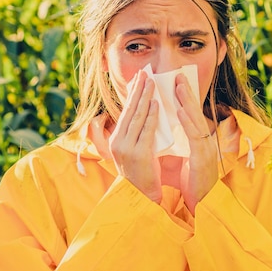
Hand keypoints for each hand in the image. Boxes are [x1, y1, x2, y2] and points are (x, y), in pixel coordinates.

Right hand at [109, 70, 161, 202]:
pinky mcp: (138, 154)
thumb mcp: (133, 151)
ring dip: (145, 98)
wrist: (140, 197)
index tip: (138, 78)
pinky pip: (146, 130)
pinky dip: (151, 116)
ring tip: (152, 83)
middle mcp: (118, 142)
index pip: (125, 111)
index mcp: (115, 140)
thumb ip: (136, 134)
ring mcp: (126, 148)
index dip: (132, 93)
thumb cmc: (141, 173)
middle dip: (138, 90)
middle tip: (145, 73)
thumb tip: (144, 111)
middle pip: (129, 110)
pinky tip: (157, 104)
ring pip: (137, 117)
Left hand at [175, 73, 218, 213]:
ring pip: (196, 120)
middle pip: (195, 113)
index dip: (184, 98)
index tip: (175, 82)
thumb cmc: (191, 183)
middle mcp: (205, 142)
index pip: (191, 115)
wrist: (202, 205)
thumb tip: (163, 126)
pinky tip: (179, 110)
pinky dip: (187, 122)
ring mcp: (206, 149)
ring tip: (178, 86)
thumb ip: (176, 143)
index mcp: (199, 141)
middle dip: (186, 93)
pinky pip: (194, 136)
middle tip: (177, 76)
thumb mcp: (183, 158)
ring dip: (187, 102)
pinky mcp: (203, 159)